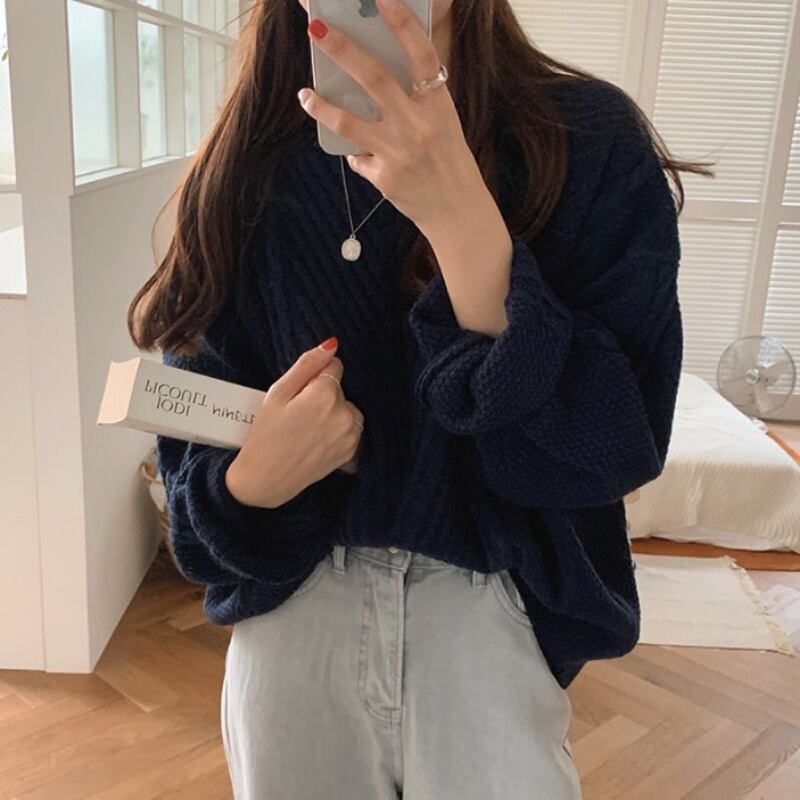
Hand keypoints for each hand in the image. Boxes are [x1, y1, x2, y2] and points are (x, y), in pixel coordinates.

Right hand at [225, 339, 363, 508]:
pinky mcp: (352, 451)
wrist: (266, 479)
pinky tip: (317, 439)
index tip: (299, 394)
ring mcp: (351, 435)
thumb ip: (307, 365)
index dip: (314, 377)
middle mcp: (344, 414)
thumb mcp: (278, 393)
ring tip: (307, 428)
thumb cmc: (265, 434)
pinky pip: (350, 427)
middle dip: (323, 395)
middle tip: (297, 414)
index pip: (334, 366)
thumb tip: (332, 344)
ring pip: (347, 407)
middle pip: (340, 388)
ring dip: (333, 412)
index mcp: (326, 395)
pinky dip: (338, 429)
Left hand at [296, 0, 488, 235]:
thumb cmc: (450, 161)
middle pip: (373, 78)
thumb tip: (373, 77)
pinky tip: (358, 153)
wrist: (458, 212)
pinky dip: (355, 153)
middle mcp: (418, 125)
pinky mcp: (384, 178)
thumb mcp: (443, 122)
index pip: (420, 54)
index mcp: (438, 104)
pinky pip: (358, 157)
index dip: (401, 22)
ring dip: (320, 105)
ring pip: (347, 121)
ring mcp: (398, 152)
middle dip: (341, 48)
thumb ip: (416, 99)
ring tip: (305, 94)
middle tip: (314, 27)